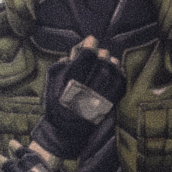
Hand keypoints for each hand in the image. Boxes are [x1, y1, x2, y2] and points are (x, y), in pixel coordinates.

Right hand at [35, 39, 125, 157]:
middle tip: (98, 53)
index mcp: (70, 82)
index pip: (86, 57)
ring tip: (107, 60)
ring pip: (112, 72)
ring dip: (111, 62)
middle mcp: (87, 89)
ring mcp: (100, 98)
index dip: (90, 45)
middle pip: (101, 63)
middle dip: (101, 54)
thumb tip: (75, 52)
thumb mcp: (51, 81)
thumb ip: (61, 64)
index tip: (91, 40)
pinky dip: (120, 74)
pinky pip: (120, 85)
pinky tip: (116, 70)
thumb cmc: (56, 102)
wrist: (66, 130)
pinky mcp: (109, 105)